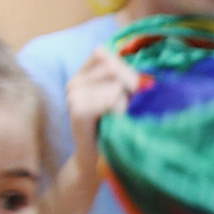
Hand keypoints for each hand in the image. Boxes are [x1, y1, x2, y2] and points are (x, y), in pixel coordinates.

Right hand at [65, 46, 142, 171]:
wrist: (98, 159)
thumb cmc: (115, 126)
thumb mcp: (122, 96)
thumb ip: (125, 78)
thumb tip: (140, 76)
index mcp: (82, 74)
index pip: (104, 54)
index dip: (123, 69)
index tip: (128, 91)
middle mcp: (74, 81)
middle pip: (113, 66)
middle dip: (129, 86)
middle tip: (124, 108)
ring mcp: (72, 95)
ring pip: (114, 84)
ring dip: (126, 101)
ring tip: (118, 117)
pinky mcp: (78, 110)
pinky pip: (110, 99)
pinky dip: (120, 110)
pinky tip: (115, 121)